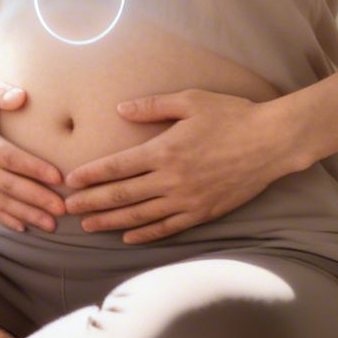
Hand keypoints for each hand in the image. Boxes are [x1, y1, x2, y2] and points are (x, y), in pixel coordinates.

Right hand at [0, 70, 66, 232]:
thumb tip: (21, 97)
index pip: (6, 156)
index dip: (32, 168)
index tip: (58, 177)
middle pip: (5, 184)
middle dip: (35, 198)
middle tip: (63, 208)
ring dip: (25, 213)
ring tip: (51, 224)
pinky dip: (4, 217)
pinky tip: (24, 227)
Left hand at [60, 89, 299, 243]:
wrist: (271, 142)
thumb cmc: (232, 115)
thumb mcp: (190, 100)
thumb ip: (152, 106)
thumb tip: (120, 110)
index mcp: (165, 150)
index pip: (117, 167)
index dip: (91, 175)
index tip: (69, 181)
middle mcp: (171, 179)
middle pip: (122, 195)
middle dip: (91, 202)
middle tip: (66, 208)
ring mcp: (187, 199)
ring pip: (140, 216)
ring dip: (111, 222)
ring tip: (88, 225)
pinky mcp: (203, 212)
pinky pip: (168, 228)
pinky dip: (145, 234)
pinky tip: (128, 236)